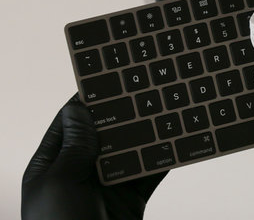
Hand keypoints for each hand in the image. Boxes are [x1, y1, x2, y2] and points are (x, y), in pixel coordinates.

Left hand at [22, 94, 166, 219]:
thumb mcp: (60, 182)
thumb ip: (75, 146)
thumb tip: (78, 108)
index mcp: (52, 165)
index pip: (71, 123)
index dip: (89, 100)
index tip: (111, 78)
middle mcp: (80, 172)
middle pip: (105, 134)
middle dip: (124, 114)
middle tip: (147, 89)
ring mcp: (107, 187)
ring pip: (131, 151)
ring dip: (147, 133)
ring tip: (166, 109)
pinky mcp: (131, 200)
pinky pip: (149, 173)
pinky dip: (163, 158)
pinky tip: (177, 141)